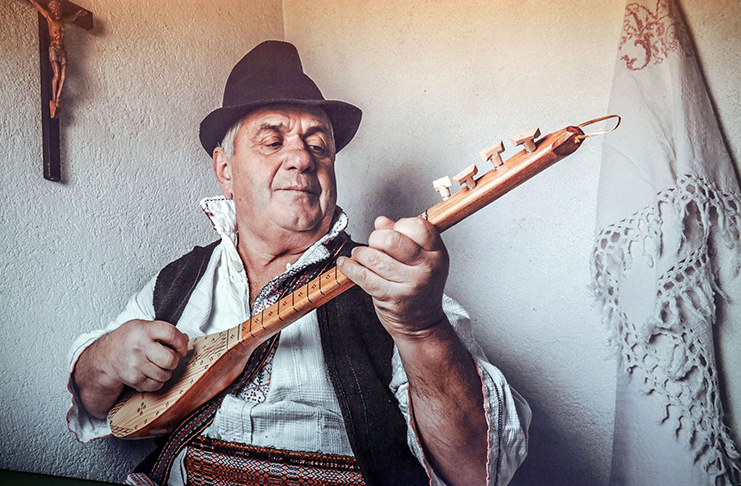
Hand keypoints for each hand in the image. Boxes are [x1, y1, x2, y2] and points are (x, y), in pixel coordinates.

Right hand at [95, 319, 188, 392]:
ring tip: (159, 365)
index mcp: (143, 330)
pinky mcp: (134, 379)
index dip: (181, 342)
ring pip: (165, 374)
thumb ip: (165, 331)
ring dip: (166, 371)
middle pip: (170, 359)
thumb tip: (185, 340)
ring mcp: (136, 365)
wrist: (106, 356)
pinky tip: (151, 373)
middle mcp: (139, 347)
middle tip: (170, 357)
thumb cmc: (128, 340)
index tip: (182, 347)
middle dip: (174, 360)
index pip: (171, 334)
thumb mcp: (144, 326)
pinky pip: (156, 385)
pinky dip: (158, 381)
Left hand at [337, 216, 448, 337]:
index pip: (418, 226)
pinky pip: (364, 276)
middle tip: (373, 244)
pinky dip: (350, 267)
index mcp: (437, 254)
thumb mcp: (421, 260)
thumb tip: (382, 222)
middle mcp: (426, 268)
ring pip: (375, 258)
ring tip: (360, 255)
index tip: (392, 231)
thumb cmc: (420, 288)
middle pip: (392, 239)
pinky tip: (346, 264)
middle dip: (375, 238)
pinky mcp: (391, 297)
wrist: (422, 323)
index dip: (401, 225)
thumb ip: (403, 237)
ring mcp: (410, 284)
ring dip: (361, 253)